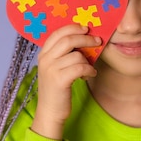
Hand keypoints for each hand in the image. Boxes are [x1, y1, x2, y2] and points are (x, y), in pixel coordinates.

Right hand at [31, 24, 100, 139]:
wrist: (50, 112)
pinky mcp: (59, 80)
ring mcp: (51, 69)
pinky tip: (90, 74)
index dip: (73, 28)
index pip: (58, 32)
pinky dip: (89, 70)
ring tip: (89, 68)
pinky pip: (80, 67)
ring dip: (88, 60)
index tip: (86, 29)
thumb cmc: (56, 89)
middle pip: (68, 40)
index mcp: (43, 54)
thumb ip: (63, 54)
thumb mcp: (55, 68)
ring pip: (77, 55)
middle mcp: (45, 59)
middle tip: (97, 41)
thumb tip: (83, 39)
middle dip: (86, 38)